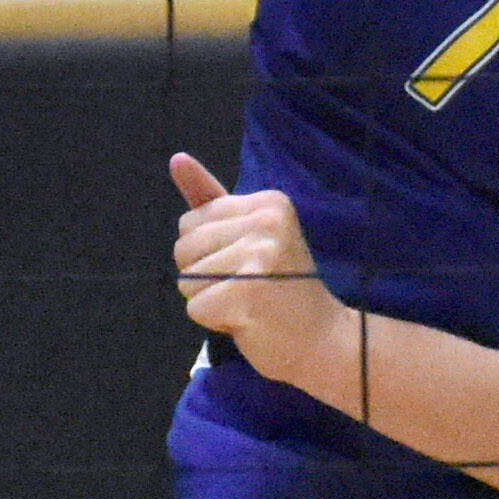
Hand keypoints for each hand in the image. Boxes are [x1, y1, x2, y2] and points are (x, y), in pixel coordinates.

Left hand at [170, 152, 342, 386]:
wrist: (322, 340)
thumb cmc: (281, 287)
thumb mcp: (250, 235)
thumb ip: (211, 199)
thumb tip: (176, 158)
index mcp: (268, 201)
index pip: (193, 220)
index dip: (208, 253)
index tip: (248, 265)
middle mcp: (267, 220)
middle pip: (185, 247)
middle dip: (202, 276)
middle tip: (245, 287)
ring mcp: (259, 255)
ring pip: (187, 279)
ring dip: (209, 300)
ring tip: (246, 303)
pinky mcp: (248, 293)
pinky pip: (196, 308)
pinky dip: (213, 322)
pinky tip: (245, 321)